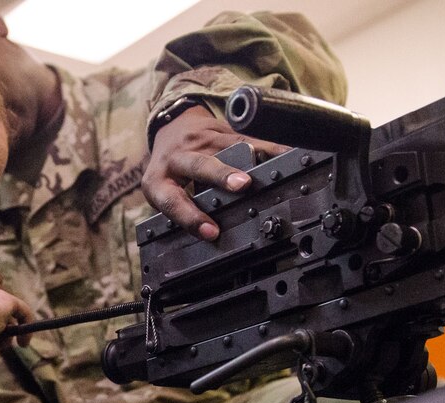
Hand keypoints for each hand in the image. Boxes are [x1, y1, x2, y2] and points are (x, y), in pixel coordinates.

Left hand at [142, 104, 290, 240]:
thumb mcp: (163, 191)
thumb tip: (214, 233)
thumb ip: (183, 208)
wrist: (169, 128)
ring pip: (227, 148)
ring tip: (273, 169)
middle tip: (242, 186)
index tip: (211, 232)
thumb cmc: (167, 171)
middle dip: (221, 175)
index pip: (172, 200)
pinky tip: (285, 154)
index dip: (191, 217)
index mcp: (158, 180)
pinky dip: (268, 148)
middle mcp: (177, 157)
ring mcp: (200, 140)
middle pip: (199, 165)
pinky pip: (247, 139)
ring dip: (252, 160)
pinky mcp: (220, 129)